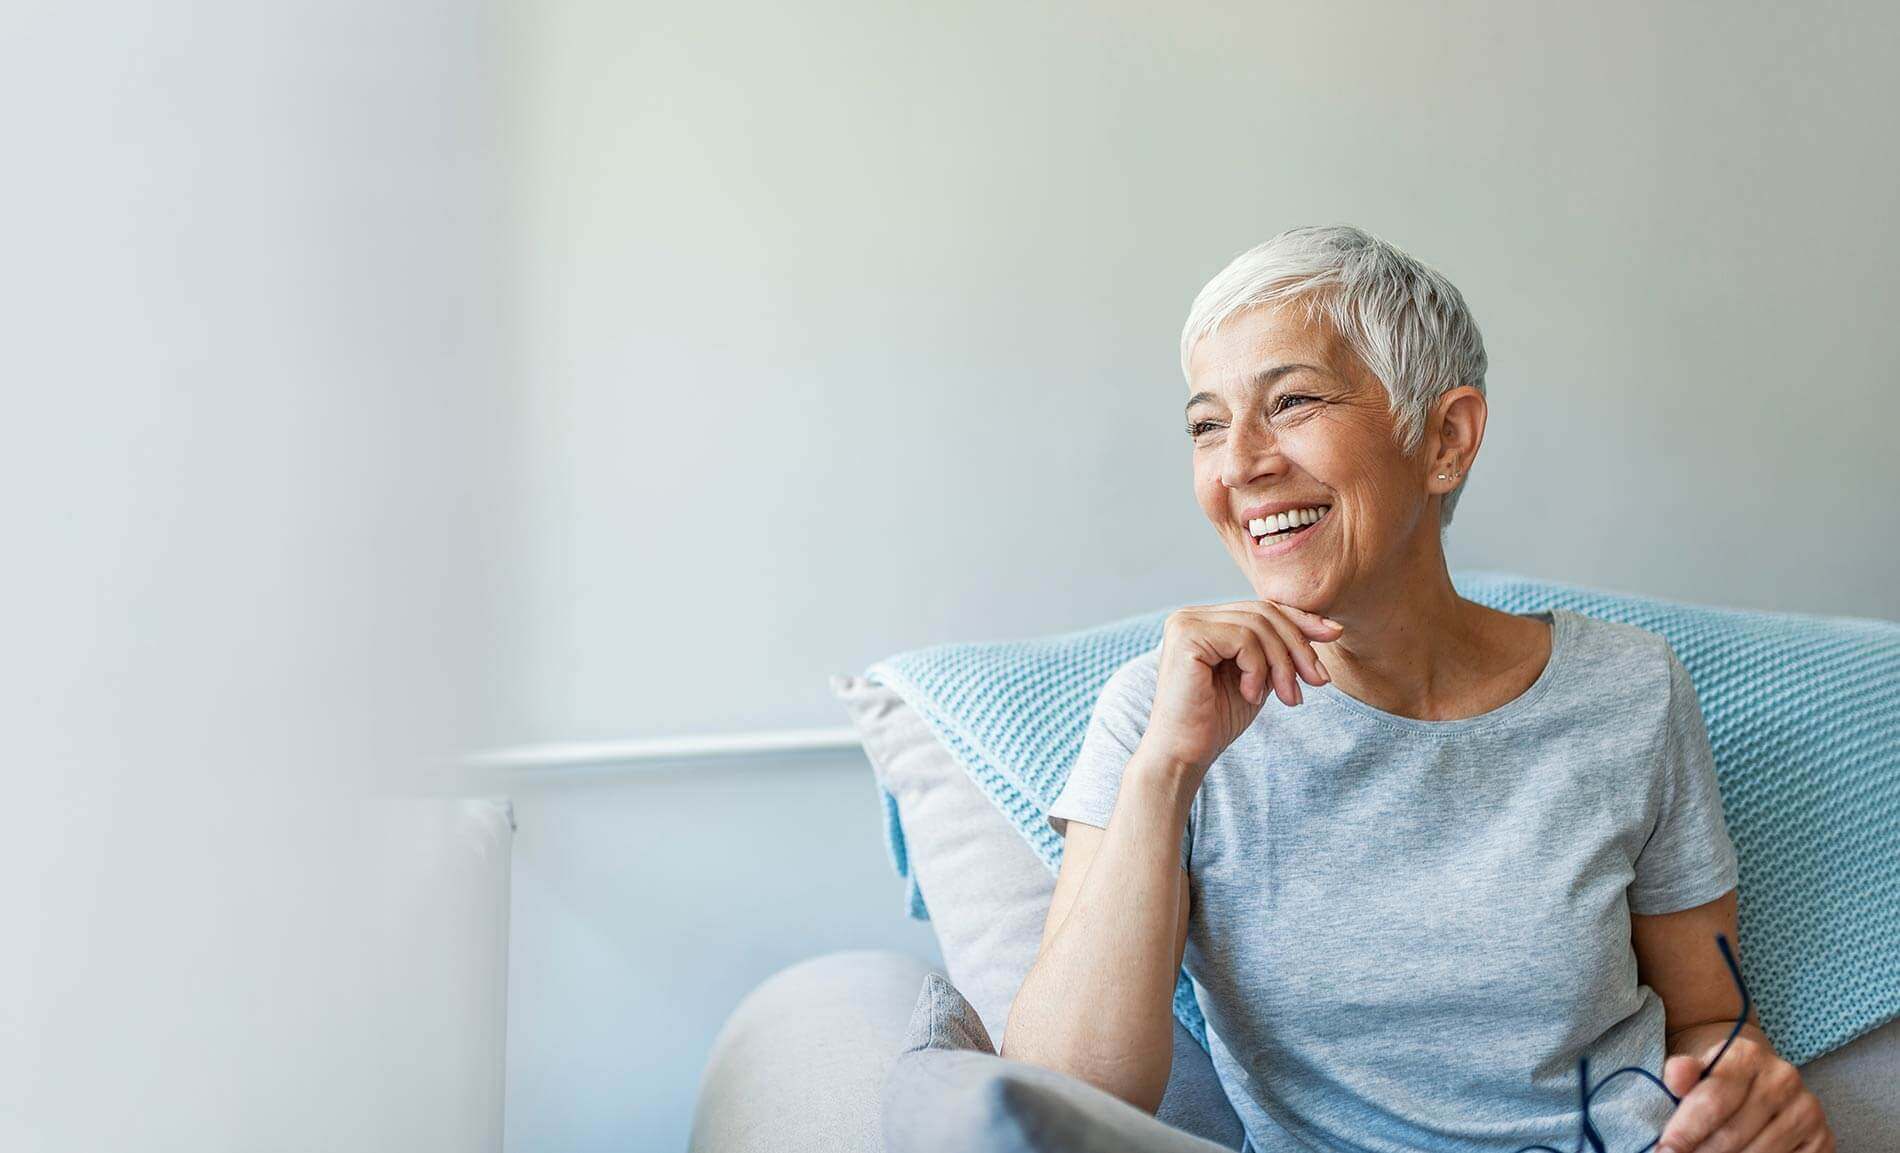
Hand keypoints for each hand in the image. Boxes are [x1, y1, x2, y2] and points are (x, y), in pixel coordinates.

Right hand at [1139, 599, 1343, 777]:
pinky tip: (1251, 695)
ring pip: (1258, 625)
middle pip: (1264, 612)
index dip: (1300, 619)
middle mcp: (1192, 615)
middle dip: (1298, 646)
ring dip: (1282, 664)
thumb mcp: (1259, 677)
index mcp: (1206, 621)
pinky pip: (1243, 639)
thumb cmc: (1216, 721)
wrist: (1184, 754)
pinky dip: (1258, 669)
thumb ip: (1278, 650)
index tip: (1334, 634)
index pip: (1262, 607)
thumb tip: (1326, 626)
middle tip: (1317, 681)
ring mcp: (1186, 623)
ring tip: (1287, 698)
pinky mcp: (1187, 636)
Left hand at [1656, 1024, 1833, 1152]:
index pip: (1712, 1102)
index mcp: (1747, 1055)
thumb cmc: (1715, 1077)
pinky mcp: (1822, 1137)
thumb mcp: (1695, 1067)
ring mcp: (1806, 1109)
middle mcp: (1783, 1078)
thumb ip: (1681, 1072)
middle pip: (1733, 1134)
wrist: (1754, 1076)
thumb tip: (1676, 1077)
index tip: (1664, 1151)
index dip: (1684, 1132)